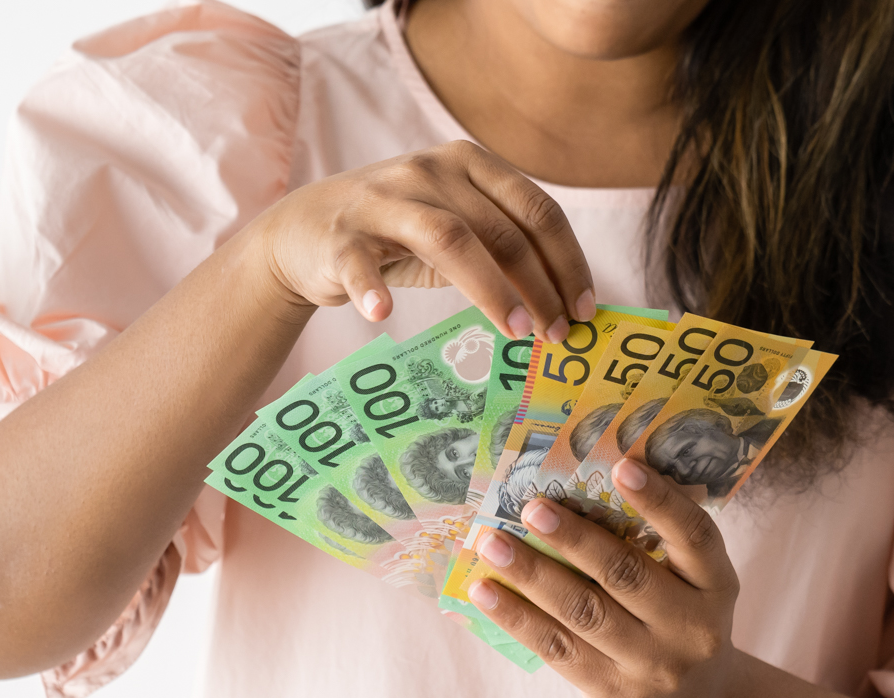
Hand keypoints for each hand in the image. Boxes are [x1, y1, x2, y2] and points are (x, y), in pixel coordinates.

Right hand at [257, 140, 595, 341]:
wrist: (305, 230)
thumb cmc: (399, 234)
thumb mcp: (459, 229)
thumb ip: (506, 250)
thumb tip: (568, 303)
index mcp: (470, 164)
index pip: (537, 210)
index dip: (569, 261)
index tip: (587, 310)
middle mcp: (430, 171)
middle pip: (502, 230)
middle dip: (540, 286)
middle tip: (560, 336)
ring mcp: (383, 199)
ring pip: (450, 238)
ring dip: (490, 288)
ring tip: (517, 331)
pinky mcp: (340, 234)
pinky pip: (359, 260)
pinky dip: (372, 285)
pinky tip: (383, 313)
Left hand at [466, 459, 744, 697]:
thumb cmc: (681, 626)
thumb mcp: (693, 588)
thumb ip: (656, 548)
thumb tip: (576, 492)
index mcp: (716, 586)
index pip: (695, 537)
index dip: (661, 501)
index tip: (622, 466)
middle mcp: (691, 628)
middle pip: (626, 575)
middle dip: (575, 538)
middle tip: (533, 507)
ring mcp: (652, 666)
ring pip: (583, 612)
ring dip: (532, 574)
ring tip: (493, 544)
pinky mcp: (614, 695)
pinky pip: (558, 649)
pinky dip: (518, 617)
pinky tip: (486, 592)